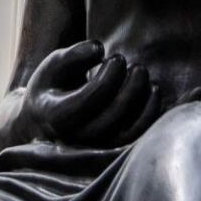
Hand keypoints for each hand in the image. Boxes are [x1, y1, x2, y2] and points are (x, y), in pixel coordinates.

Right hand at [0, 40, 160, 155]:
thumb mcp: (55, 64)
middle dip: (132, 87)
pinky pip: (137, 138)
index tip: (116, 58)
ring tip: (142, 75)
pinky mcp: (112, 151)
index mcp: (57, 117)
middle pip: (112, 116)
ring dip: (143, 101)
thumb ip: (74, 54)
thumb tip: (99, 48)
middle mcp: (75, 139)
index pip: (91, 99)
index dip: (110, 76)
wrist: (47, 118)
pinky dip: (150, 114)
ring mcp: (94, 149)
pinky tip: (153, 89)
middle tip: (137, 67)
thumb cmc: (54, 85)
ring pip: (128, 132)